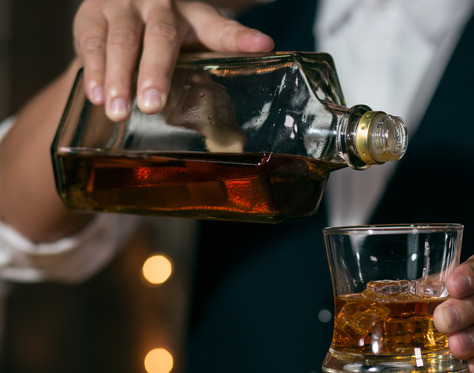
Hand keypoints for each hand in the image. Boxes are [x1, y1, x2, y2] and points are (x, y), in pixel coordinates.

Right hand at [72, 0, 273, 120]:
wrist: (124, 6)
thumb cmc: (169, 36)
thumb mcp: (194, 47)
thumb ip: (211, 83)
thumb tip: (234, 139)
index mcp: (194, 14)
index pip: (220, 27)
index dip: (240, 37)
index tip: (263, 46)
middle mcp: (161, 5)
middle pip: (161, 37)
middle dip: (156, 72)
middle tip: (153, 105)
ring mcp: (124, 7)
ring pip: (121, 42)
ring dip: (119, 78)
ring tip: (120, 111)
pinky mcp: (92, 15)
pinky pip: (91, 43)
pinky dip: (93, 72)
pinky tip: (97, 98)